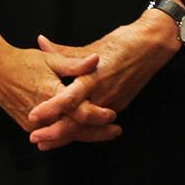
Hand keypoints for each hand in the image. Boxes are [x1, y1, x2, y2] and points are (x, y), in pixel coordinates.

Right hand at [0, 33, 116, 146]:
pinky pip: (52, 134)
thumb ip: (74, 64)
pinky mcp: (29, 127)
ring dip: (85, 136)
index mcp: (52, 94)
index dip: (98, 115)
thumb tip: (95, 60)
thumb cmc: (23, 62)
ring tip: (104, 134)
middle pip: (76, 129)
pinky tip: (81, 133)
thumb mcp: (50, 59)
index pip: (80, 112)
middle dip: (97, 132)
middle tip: (116, 131)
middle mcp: (44, 113)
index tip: (113, 114)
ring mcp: (35, 124)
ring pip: (65, 135)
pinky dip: (67, 135)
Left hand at [30, 9, 180, 148]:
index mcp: (94, 77)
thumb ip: (64, 51)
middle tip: (35, 138)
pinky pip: (97, 124)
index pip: (69, 99)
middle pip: (77, 121)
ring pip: (86, 127)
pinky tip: (68, 137)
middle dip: (55, 133)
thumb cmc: (123, 42)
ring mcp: (112, 103)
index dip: (51, 109)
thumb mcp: (92, 45)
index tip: (33, 116)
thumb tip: (41, 42)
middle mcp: (103, 94)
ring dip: (65, 137)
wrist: (151, 46)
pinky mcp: (118, 106)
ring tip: (46, 143)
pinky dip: (82, 132)